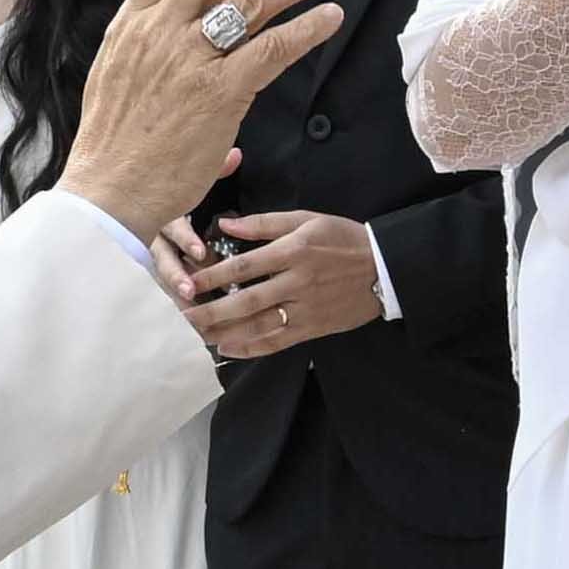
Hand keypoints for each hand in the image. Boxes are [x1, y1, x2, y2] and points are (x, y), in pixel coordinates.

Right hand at [61, 0, 340, 232]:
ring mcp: (189, 60)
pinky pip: (273, 48)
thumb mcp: (118, 78)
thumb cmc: (113, 145)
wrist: (107, 193)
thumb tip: (188, 43)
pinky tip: (328, 17)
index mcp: (131, 24)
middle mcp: (159, 31)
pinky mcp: (220, 93)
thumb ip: (153, 50)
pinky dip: (306, 27)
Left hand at [180, 206, 384, 359]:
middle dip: (212, 310)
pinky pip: (278, 341)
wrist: (384, 267)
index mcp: (294, 251)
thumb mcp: (306, 219)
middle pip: (247, 301)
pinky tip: (229, 349)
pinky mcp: (314, 327)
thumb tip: (225, 225)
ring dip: (226, 332)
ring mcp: (306, 308)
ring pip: (260, 325)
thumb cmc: (343, 238)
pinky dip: (252, 347)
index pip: (245, 266)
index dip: (213, 276)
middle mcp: (298, 282)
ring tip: (199, 335)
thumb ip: (264, 224)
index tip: (189, 283)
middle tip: (184, 316)